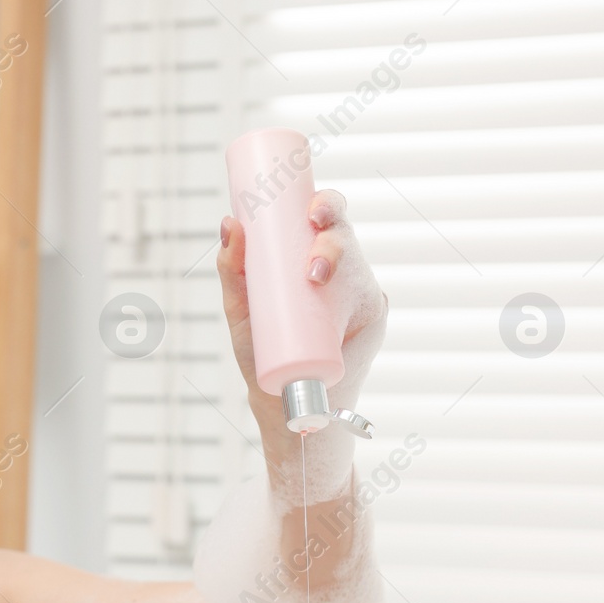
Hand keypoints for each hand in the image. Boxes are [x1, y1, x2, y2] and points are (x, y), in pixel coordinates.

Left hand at [217, 189, 388, 413]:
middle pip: (345, 235)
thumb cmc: (260, 346)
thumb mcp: (240, 307)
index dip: (324, 204)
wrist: (277, 397)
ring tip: (314, 277)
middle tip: (310, 258)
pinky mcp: (372, 319)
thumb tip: (229, 223)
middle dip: (332, 238)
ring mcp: (357, 292)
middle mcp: (337, 267)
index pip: (323, 217)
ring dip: (343, 262)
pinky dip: (361, 296)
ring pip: (360, 263)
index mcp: (308, 253)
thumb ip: (232, 270)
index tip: (311, 213)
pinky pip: (374, 300)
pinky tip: (349, 302)